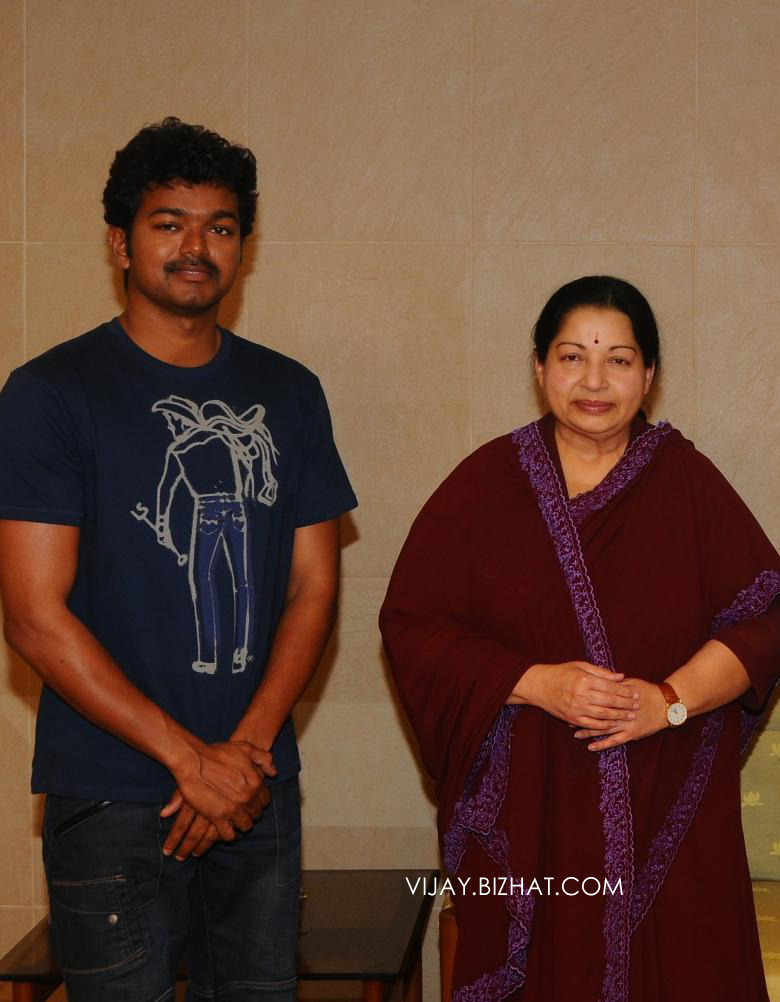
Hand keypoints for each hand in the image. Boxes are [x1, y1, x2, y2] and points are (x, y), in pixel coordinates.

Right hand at [163, 740, 274, 853]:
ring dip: (241, 824)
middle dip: (251, 813)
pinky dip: (228, 835)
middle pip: (256, 814)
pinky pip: (228, 835)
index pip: (265, 799)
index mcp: (256, 782)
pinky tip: (224, 829)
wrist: (194, 762)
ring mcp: (234, 809)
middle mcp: (248, 798)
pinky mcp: (218, 817)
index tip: (253, 800)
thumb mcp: (245, 748)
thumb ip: (263, 758)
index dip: (260, 801)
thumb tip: (273, 772)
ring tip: (235, 821)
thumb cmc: (218, 753)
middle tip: (243, 811)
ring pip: (245, 826)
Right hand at [511, 661, 639, 727]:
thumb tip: (620, 676)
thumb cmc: (561, 672)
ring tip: (629, 716)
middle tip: (636, 706)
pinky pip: (591, 724)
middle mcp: (580, 694)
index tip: (635, 693)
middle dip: (625, 704)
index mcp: (584, 680)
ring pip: (602, 715)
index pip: (610, 687)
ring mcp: (576, 708)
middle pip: (609, 701)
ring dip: (618, 716)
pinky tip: (612, 724)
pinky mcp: (572, 718)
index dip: (624, 691)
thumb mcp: (580, 666)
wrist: (539, 686)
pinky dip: (603, 725)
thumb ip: (601, 672)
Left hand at [573, 678, 667, 749]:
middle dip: (583, 716)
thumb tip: (600, 680)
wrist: (666, 705)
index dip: (586, 700)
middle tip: (569, 718)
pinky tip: (591, 747)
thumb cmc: (648, 691)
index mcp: (620, 697)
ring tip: (575, 733)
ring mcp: (627, 724)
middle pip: (598, 714)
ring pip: (604, 728)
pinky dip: (602, 744)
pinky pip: (615, 741)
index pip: (599, 698)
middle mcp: (621, 711)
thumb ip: (615, 684)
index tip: (573, 701)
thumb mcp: (631, 683)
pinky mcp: (632, 734)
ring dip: (589, 731)